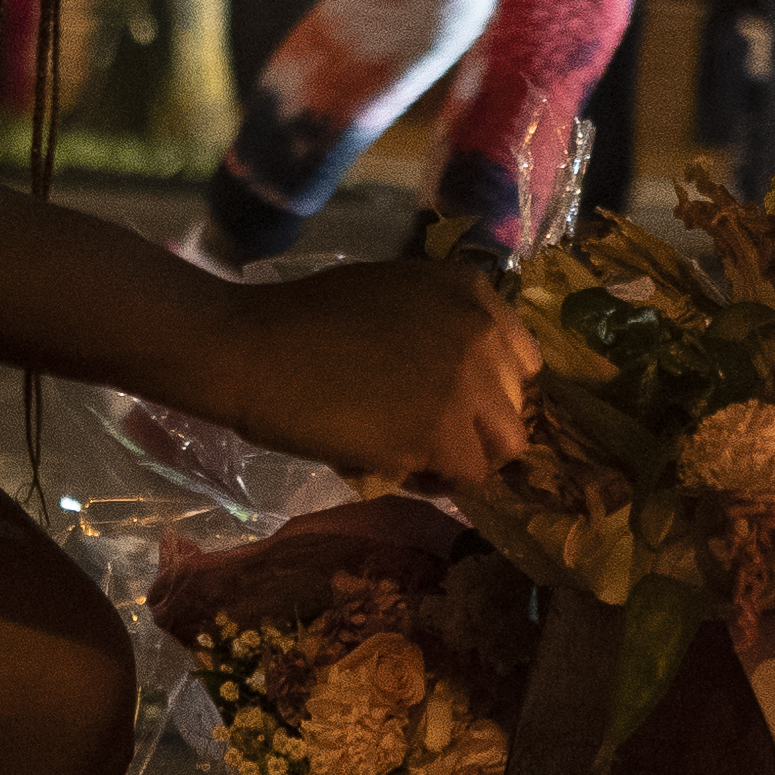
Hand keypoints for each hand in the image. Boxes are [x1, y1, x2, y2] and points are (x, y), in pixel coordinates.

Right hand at [178, 257, 541, 489]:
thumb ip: (437, 326)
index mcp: (470, 293)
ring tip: (412, 456)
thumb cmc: (301, 321)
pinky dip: (433, 481)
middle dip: (474, 428)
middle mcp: (480, 333)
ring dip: (461, 458)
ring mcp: (465, 383)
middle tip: (422, 436)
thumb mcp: (390, 296)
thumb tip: (458, 384)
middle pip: (513, 409)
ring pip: (500, 448)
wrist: (253, 348)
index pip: (521, 361)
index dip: (486, 391)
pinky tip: (391, 465)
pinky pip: (465, 476)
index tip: (449, 403)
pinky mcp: (441, 432)